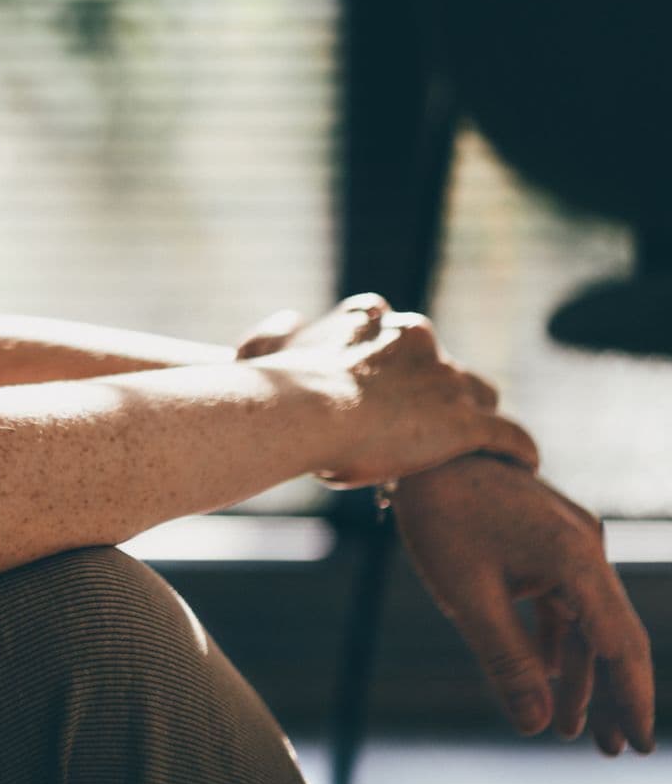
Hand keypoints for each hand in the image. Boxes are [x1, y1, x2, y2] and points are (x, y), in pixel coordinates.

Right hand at [243, 295, 540, 488]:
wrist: (306, 411)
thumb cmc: (275, 388)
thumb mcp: (260, 350)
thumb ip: (273, 333)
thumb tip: (290, 318)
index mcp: (371, 323)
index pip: (396, 328)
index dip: (394, 357)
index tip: (385, 380)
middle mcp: (416, 341)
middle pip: (443, 361)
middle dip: (439, 387)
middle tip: (424, 422)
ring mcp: (445, 381)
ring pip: (480, 393)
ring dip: (476, 414)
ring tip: (476, 444)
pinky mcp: (466, 422)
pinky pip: (508, 435)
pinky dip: (518, 449)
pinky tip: (523, 464)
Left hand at [393, 453, 655, 755]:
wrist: (424, 455)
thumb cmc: (442, 519)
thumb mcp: (469, 598)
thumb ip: (506, 661)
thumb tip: (536, 726)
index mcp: (576, 561)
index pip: (619, 644)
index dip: (633, 699)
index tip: (640, 746)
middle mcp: (586, 550)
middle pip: (613, 637)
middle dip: (614, 696)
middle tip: (615, 751)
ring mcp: (570, 545)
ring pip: (587, 623)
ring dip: (580, 675)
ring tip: (573, 731)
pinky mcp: (548, 544)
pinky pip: (564, 603)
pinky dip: (557, 641)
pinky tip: (550, 681)